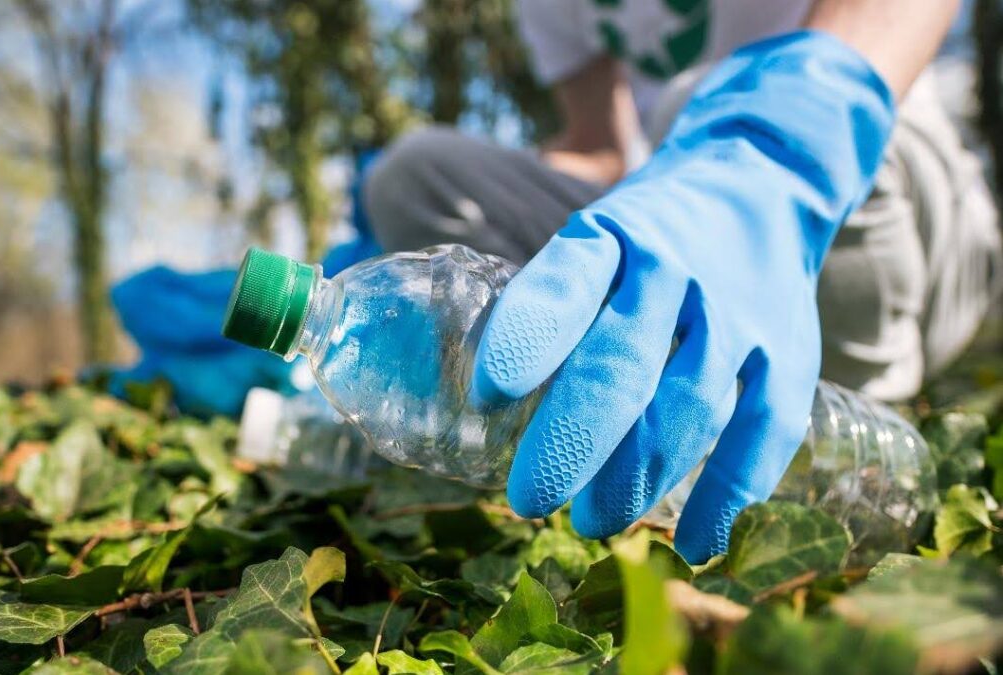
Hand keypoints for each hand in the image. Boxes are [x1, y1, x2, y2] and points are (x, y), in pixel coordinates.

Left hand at [471, 32, 894, 562]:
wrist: (761, 183)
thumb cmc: (648, 236)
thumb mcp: (595, 240)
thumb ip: (554, 310)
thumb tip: (490, 411)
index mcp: (613, 236)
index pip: (567, 282)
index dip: (527, 339)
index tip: (487, 395)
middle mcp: (678, 269)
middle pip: (623, 363)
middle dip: (572, 440)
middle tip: (528, 498)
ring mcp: (740, 312)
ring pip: (689, 406)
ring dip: (637, 477)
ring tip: (591, 521)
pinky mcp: (790, 352)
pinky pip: (765, 431)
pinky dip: (729, 494)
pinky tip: (693, 545)